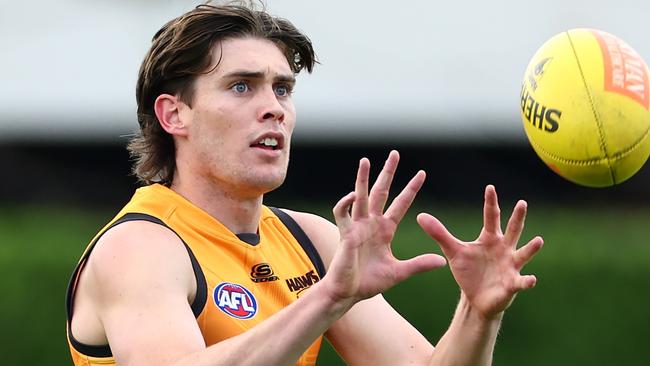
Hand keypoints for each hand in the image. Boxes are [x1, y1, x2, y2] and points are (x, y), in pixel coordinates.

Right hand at [325, 151, 446, 304]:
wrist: (348, 293)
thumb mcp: (399, 272)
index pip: (401, 203)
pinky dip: (346, 203)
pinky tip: (352, 196)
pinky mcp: (345, 234)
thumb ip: (418, 265)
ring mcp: (357, 227)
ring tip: (365, 161)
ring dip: (362, 178)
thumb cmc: (369, 283)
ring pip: (360, 196)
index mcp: (385, 230)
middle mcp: (371, 224)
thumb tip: (441, 261)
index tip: (422, 173)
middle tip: (395, 154)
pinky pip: (342, 213)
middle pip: (380, 192)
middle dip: (388, 173)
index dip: (411, 189)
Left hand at [417, 185, 542, 318]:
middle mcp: (504, 248)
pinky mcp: (512, 283)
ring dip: (531, 248)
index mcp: (490, 238)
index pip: (491, 217)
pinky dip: (527, 281)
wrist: (476, 298)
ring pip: (523, 253)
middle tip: (522, 203)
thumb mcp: (453, 251)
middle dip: (517, 217)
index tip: (490, 187)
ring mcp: (511, 265)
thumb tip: (420, 215)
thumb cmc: (468, 271)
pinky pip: (521, 281)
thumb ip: (439, 233)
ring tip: (538, 240)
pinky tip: (531, 280)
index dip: (490, 202)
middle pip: (512, 230)